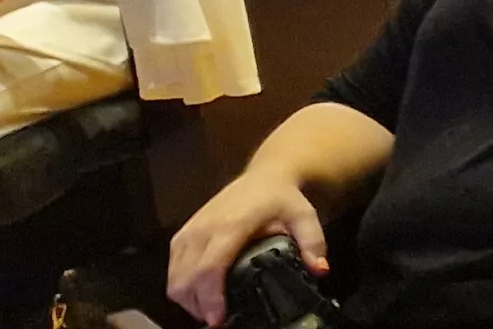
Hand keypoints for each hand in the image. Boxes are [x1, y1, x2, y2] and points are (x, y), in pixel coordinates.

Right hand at [167, 168, 330, 323]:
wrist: (264, 177)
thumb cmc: (284, 199)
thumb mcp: (305, 217)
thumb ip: (313, 243)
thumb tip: (320, 270)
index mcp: (231, 226)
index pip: (209, 267)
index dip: (210, 297)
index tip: (218, 318)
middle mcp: (203, 229)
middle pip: (185, 279)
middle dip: (198, 306)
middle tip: (220, 319)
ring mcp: (189, 231)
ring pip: (174, 277)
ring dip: (188, 299)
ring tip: (211, 310)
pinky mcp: (182, 235)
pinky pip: (172, 269)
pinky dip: (181, 286)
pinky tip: (201, 294)